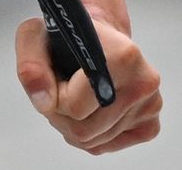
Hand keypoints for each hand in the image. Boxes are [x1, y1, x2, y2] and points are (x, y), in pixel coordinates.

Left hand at [15, 11, 161, 153]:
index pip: (74, 107)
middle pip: (84, 130)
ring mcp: (150, 105)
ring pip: (95, 141)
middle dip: (61, 116)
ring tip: (73, 96)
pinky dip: (91, 134)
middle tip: (60, 90)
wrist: (98, 39)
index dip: (54, 96)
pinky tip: (89, 109)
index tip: (56, 78)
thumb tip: (44, 101)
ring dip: (73, 125)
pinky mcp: (150, 123)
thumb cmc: (68, 37)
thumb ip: (31, 65)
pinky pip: (108, 145)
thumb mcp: (35, 35)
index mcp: (122, 56)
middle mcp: (143, 82)